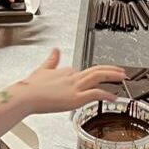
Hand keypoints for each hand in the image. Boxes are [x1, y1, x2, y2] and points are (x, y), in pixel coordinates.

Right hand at [9, 49, 126, 115]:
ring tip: (122, 77)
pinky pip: (96, 94)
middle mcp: (72, 76)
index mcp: (65, 71)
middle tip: (122, 71)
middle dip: (111, 70)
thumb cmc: (31, 87)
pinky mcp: (76, 98)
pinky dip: (107, 94)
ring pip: (98, 77)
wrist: (25, 96)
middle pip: (96, 70)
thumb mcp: (42, 69)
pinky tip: (114, 97)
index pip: (82, 72)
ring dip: (113, 76)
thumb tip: (55, 50)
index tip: (100, 77)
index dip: (92, 76)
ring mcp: (75, 87)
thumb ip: (51, 60)